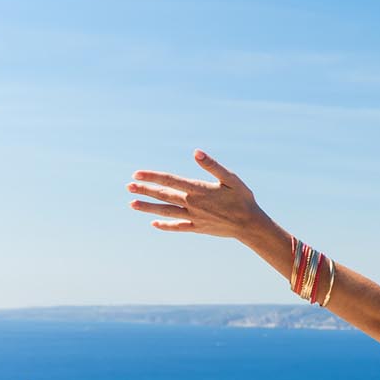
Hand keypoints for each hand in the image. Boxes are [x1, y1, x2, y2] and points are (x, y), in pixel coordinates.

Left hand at [127, 150, 270, 239]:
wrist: (251, 225)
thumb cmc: (243, 199)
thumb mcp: (231, 178)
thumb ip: (213, 166)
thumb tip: (196, 152)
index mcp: (198, 189)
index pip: (170, 181)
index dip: (152, 177)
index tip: (136, 174)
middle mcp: (193, 204)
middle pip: (164, 196)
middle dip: (145, 191)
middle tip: (128, 187)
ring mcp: (194, 217)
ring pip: (166, 211)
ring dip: (148, 208)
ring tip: (132, 204)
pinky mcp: (198, 227)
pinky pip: (178, 227)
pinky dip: (165, 225)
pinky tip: (154, 223)